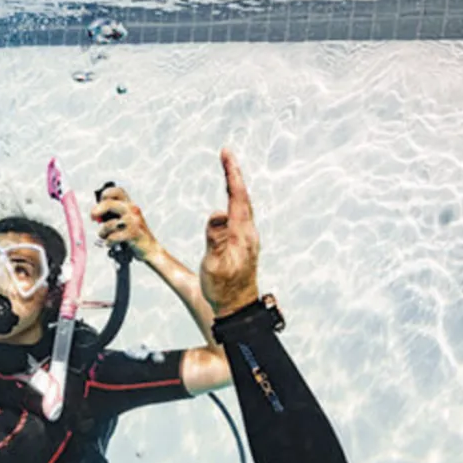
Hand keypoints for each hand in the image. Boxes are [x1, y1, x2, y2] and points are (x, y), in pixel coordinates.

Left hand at [92, 186, 160, 261]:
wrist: (150, 249)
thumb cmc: (135, 235)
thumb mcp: (127, 220)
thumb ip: (113, 215)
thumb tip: (95, 214)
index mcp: (130, 205)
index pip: (117, 191)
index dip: (105, 194)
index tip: (99, 202)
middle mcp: (132, 210)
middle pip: (108, 204)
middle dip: (96, 210)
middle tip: (92, 217)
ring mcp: (133, 221)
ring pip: (108, 224)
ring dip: (102, 233)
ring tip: (105, 237)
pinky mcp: (132, 234)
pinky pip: (112, 237)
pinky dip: (108, 242)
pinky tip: (111, 244)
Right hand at [199, 149, 259, 316]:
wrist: (237, 309)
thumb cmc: (223, 289)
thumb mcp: (214, 264)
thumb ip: (215, 238)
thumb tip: (217, 213)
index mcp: (241, 233)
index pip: (237, 196)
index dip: (232, 173)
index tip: (226, 153)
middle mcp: (248, 233)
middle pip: (242, 197)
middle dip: (234, 174)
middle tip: (226, 155)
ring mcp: (247, 239)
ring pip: (243, 205)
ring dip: (235, 187)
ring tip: (229, 172)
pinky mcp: (244, 246)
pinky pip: (240, 215)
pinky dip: (235, 201)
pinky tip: (231, 204)